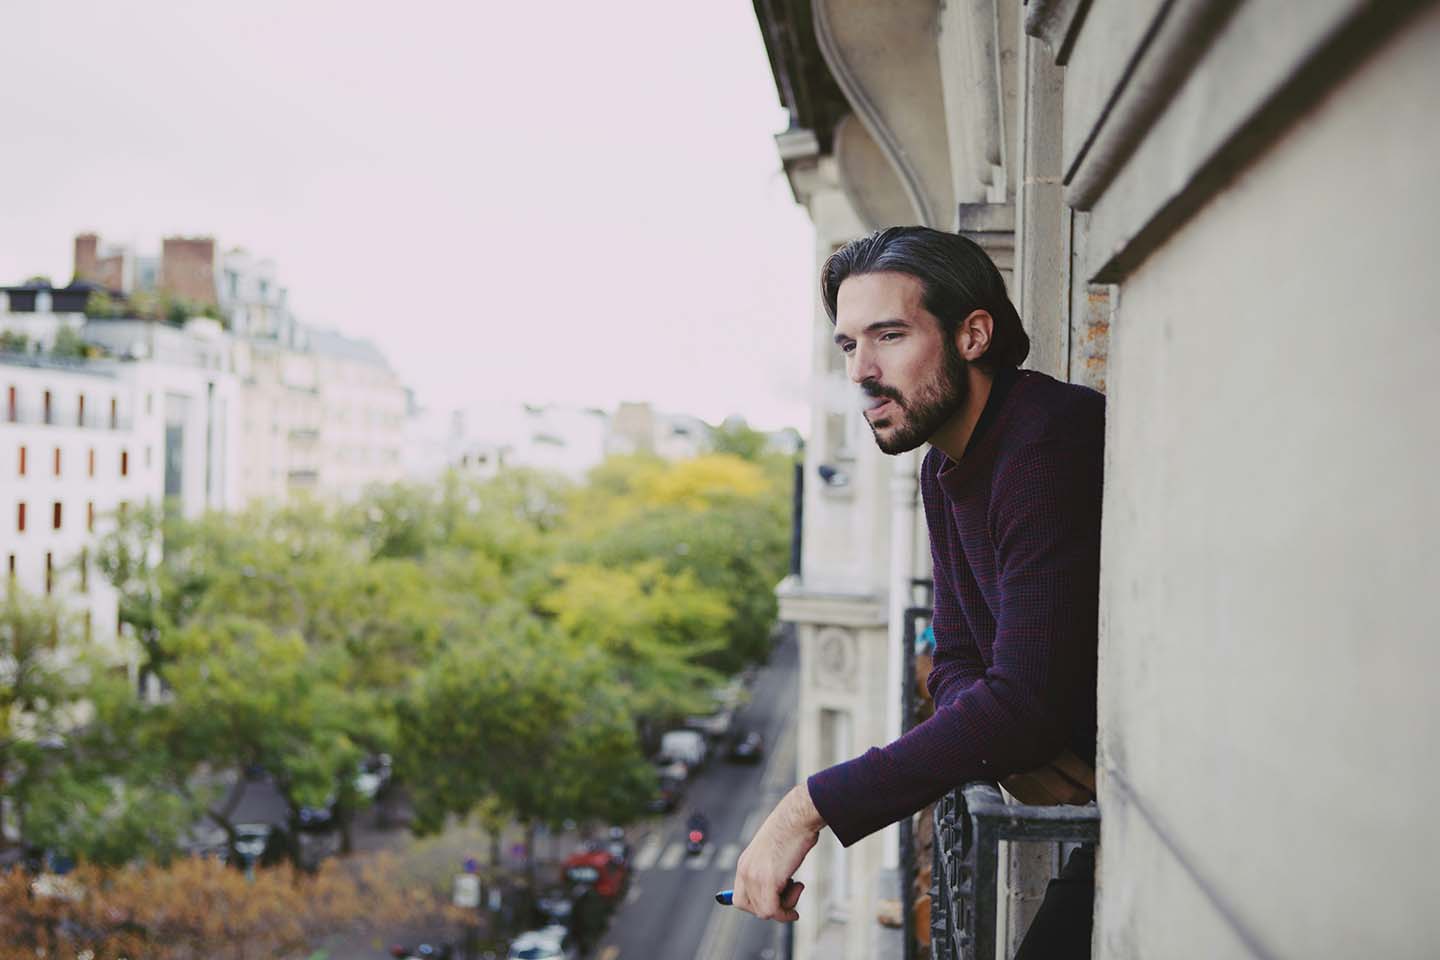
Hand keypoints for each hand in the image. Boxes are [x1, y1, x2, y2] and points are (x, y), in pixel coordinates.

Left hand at [731, 783, 824, 921]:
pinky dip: (786, 913)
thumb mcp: (774, 851)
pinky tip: (797, 901)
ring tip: (798, 886)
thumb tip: (779, 889)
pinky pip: (772, 910)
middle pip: (748, 907)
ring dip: (784, 907)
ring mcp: (754, 876)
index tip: (775, 902)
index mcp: (744, 863)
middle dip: (771, 907)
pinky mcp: (768, 879)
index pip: (739, 898)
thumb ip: (770, 868)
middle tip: (789, 895)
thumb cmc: (792, 829)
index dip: (757, 904)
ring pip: (763, 911)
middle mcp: (745, 870)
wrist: (797, 816)